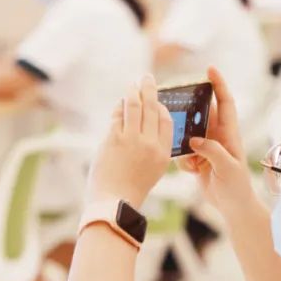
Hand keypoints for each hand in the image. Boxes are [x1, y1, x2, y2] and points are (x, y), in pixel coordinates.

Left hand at [87, 75, 172, 208]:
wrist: (113, 202)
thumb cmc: (131, 188)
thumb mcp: (153, 169)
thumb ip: (154, 148)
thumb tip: (146, 123)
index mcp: (163, 153)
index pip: (167, 121)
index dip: (162, 107)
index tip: (157, 101)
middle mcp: (150, 144)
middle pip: (152, 108)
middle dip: (150, 89)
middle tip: (147, 78)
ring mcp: (132, 140)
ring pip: (135, 106)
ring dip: (133, 91)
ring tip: (132, 84)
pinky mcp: (114, 138)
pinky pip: (118, 115)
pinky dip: (119, 106)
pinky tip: (120, 103)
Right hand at [177, 67, 256, 216]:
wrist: (233, 207)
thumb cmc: (237, 187)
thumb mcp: (227, 168)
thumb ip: (212, 151)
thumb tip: (194, 139)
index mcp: (229, 134)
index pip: (225, 102)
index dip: (219, 84)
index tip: (209, 69)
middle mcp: (218, 136)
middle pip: (201, 112)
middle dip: (189, 109)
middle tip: (174, 103)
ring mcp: (207, 147)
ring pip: (188, 132)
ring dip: (183, 140)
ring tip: (185, 152)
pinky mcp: (197, 158)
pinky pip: (183, 151)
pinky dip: (183, 160)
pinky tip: (191, 171)